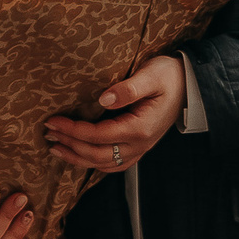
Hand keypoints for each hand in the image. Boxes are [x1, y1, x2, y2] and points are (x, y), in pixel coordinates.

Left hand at [41, 53, 184, 172]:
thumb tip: (103, 99)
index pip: (99, 135)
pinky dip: (93, 162)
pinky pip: (113, 163)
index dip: (73, 131)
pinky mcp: (138, 147)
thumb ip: (128, 88)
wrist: (190, 85)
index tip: (53, 121)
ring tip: (56, 147)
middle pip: (97, 154)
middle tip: (48, 133)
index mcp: (140, 128)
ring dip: (78, 158)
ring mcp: (140, 149)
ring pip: (103, 163)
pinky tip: (79, 156)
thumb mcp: (151, 75)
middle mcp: (140, 144)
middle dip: (70, 145)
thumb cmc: (169, 76)